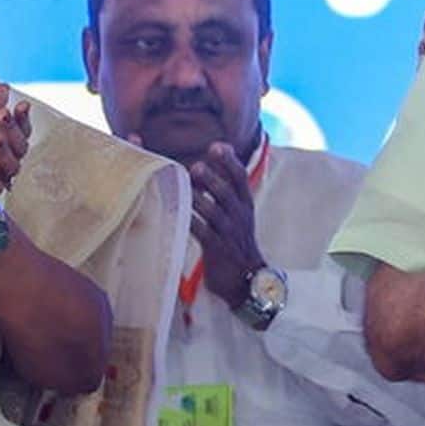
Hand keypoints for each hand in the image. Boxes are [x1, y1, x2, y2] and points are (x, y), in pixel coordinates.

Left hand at [0, 85, 29, 258]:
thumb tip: (3, 87)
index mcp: (4, 144)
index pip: (20, 129)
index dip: (22, 118)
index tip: (21, 105)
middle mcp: (5, 161)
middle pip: (18, 145)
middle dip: (12, 129)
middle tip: (3, 115)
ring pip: (8, 165)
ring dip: (3, 151)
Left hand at [188, 142, 263, 309]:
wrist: (245, 279)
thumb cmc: (234, 243)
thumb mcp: (236, 215)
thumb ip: (223, 193)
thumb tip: (201, 166)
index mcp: (244, 204)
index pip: (240, 177)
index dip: (229, 161)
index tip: (217, 146)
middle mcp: (239, 215)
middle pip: (227, 192)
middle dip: (212, 178)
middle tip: (196, 166)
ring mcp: (229, 232)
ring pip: (214, 211)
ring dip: (199, 198)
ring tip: (184, 189)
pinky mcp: (217, 249)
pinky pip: (203, 233)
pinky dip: (191, 222)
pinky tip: (179, 214)